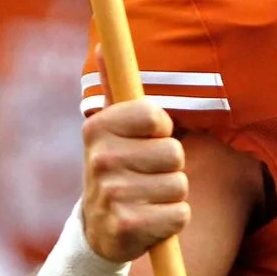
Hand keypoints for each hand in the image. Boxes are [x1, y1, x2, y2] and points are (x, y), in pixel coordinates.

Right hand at [81, 98, 188, 263]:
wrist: (99, 229)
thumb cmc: (116, 167)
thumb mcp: (110, 128)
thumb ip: (113, 86)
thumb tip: (104, 46)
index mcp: (97, 128)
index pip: (154, 116)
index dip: (161, 130)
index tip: (148, 139)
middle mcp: (100, 160)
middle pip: (174, 153)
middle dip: (170, 166)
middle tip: (146, 174)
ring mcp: (111, 195)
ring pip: (179, 185)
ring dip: (172, 195)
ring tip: (148, 198)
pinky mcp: (127, 227)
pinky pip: (179, 215)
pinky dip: (173, 220)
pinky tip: (151, 220)